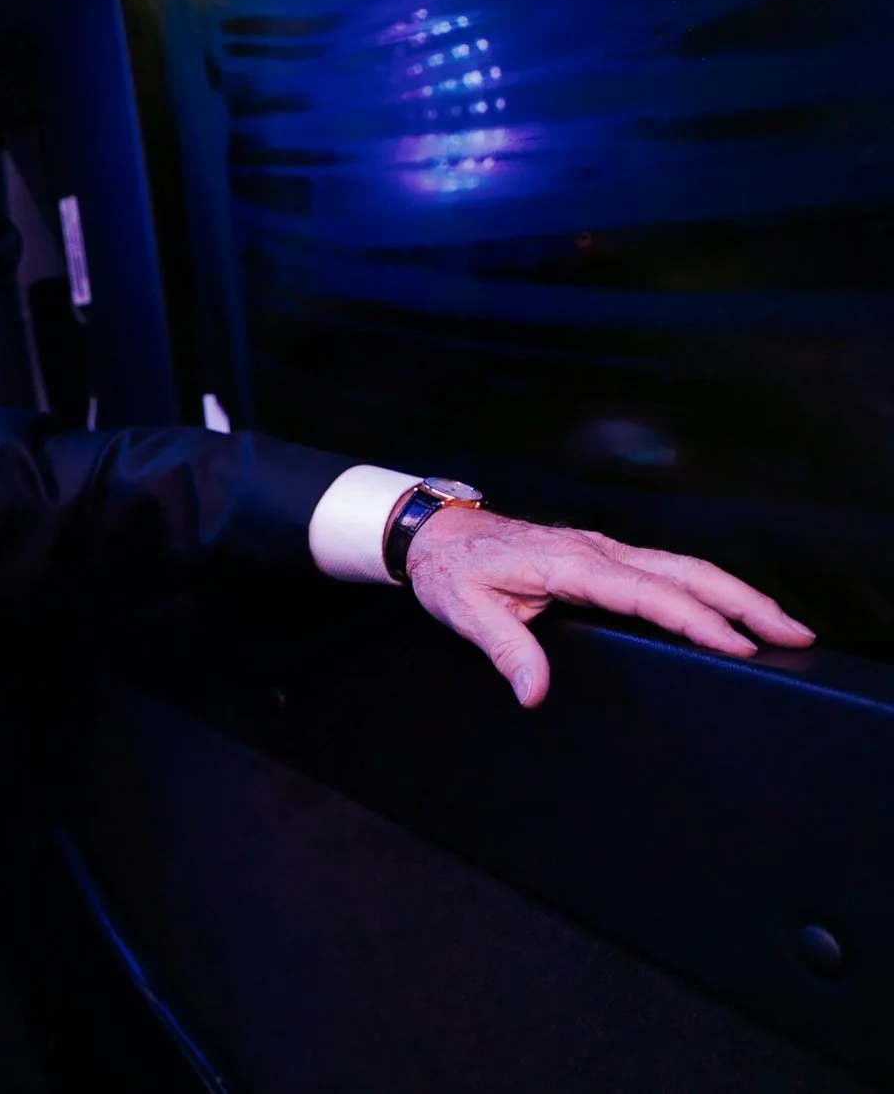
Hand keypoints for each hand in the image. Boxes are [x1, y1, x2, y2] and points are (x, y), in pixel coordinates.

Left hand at [404, 508, 815, 707]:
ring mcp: (600, 549)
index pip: (647, 592)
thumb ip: (506, 650)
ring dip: (733, 592)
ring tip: (780, 624)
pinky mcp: (598, 556)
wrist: (432, 533)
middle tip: (793, 633)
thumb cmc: (449, 568)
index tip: (736, 644)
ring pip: (681, 567)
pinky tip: (725, 608)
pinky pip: (663, 569)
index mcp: (570, 562)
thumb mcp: (465, 611)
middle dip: (742, 601)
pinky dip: (704, 587)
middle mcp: (594, 549)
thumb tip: (534, 692)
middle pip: (684, 572)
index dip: (694, 619)